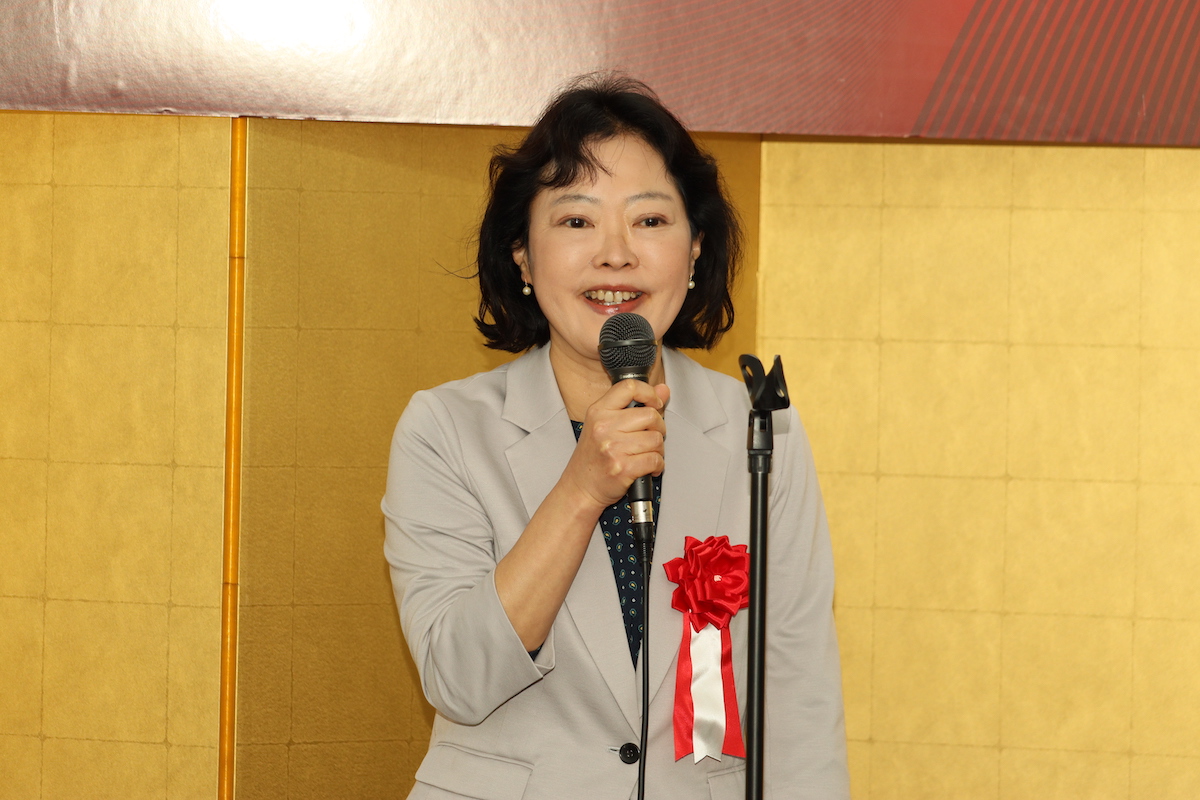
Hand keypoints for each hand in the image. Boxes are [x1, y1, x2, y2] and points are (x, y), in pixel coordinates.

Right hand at [564, 379, 669, 510]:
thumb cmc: (593, 458)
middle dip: (658, 427)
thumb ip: (635, 405)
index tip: (655, 403)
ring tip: (647, 454)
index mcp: (598, 411)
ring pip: (655, 439)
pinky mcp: (622, 468)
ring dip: (658, 449)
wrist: (580, 488)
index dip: (650, 393)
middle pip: (650, 415)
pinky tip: (648, 467)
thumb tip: (663, 390)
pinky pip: (655, 460)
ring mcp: (612, 448)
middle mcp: (604, 427)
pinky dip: (657, 465)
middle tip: (651, 436)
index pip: (629, 387)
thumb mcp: (606, 425)